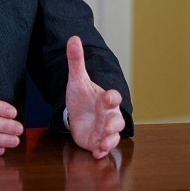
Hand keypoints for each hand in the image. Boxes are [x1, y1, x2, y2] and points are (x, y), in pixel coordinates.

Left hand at [65, 35, 125, 158]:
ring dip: (108, 140)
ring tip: (102, 144)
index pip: (113, 98)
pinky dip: (101, 151)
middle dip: (112, 124)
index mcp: (106, 99)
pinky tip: (96, 153)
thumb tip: (73, 38)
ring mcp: (105, 130)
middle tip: (106, 127)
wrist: (79, 113)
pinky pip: (104, 147)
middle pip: (116, 120)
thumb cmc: (82, 97)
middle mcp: (110, 115)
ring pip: (113, 136)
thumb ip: (76, 60)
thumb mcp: (76, 79)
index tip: (108, 98)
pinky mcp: (98, 141)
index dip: (112, 98)